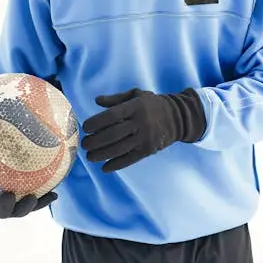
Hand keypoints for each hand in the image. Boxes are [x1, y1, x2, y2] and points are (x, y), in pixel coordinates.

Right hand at [0, 174, 57, 218]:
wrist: (7, 176)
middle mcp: (1, 209)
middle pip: (3, 212)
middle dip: (6, 206)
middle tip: (10, 195)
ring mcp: (17, 208)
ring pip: (22, 211)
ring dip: (28, 206)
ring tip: (33, 197)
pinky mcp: (32, 204)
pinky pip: (39, 204)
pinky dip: (47, 200)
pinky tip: (55, 195)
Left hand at [81, 88, 205, 172]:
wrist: (178, 117)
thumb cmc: (152, 104)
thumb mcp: (136, 95)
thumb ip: (116, 99)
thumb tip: (96, 101)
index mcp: (135, 106)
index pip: (112, 115)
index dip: (96, 122)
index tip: (85, 127)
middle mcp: (140, 122)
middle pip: (113, 134)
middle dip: (95, 141)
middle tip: (84, 144)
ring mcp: (145, 137)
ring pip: (119, 149)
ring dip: (102, 155)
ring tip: (90, 157)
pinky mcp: (149, 150)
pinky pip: (130, 159)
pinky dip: (116, 165)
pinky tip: (104, 168)